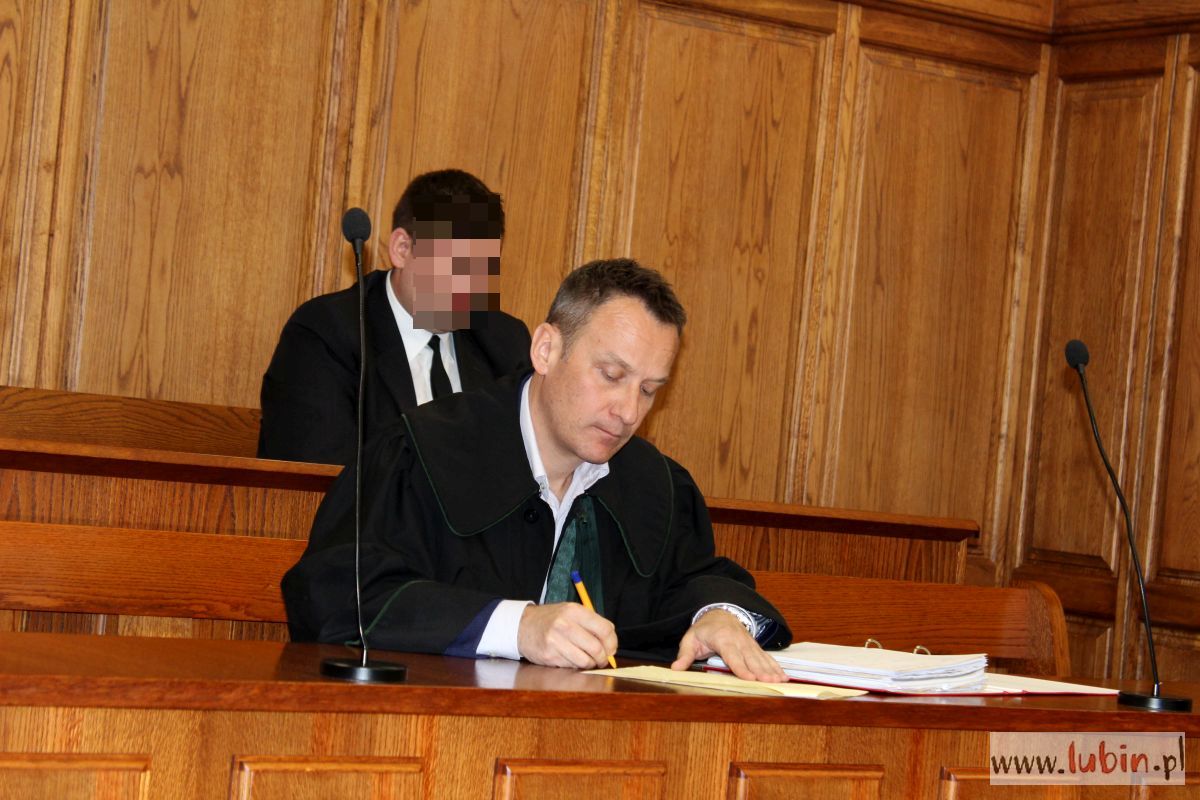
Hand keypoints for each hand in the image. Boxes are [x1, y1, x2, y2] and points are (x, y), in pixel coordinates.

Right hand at [518, 603, 617, 668]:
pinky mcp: (549, 656)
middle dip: (603, 658)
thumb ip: (592, 622)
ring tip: (587, 660)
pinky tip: (571, 658)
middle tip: (602, 659)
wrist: (522, 626)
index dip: (612, 642)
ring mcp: (555, 641)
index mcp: (574, 611)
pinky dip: (576, 666)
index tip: (611, 648)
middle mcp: (565, 624)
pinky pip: (572, 666)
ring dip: (590, 664)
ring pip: (585, 661)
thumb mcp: (571, 611)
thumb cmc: (551, 619)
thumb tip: (611, 641)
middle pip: (597, 648)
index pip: (605, 629)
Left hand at [670, 609, 786, 682]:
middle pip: (751, 659)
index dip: (741, 668)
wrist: (718, 612)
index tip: (750, 679)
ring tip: (781, 681)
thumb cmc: (703, 629)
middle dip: (761, 671)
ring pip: (761, 658)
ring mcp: (748, 643)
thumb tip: (675, 668)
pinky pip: (766, 657)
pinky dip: (776, 666)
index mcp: (722, 639)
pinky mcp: (754, 647)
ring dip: (771, 670)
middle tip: (770, 683)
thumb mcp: (690, 639)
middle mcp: (739, 640)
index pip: (733, 656)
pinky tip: (784, 676)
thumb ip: (684, 655)